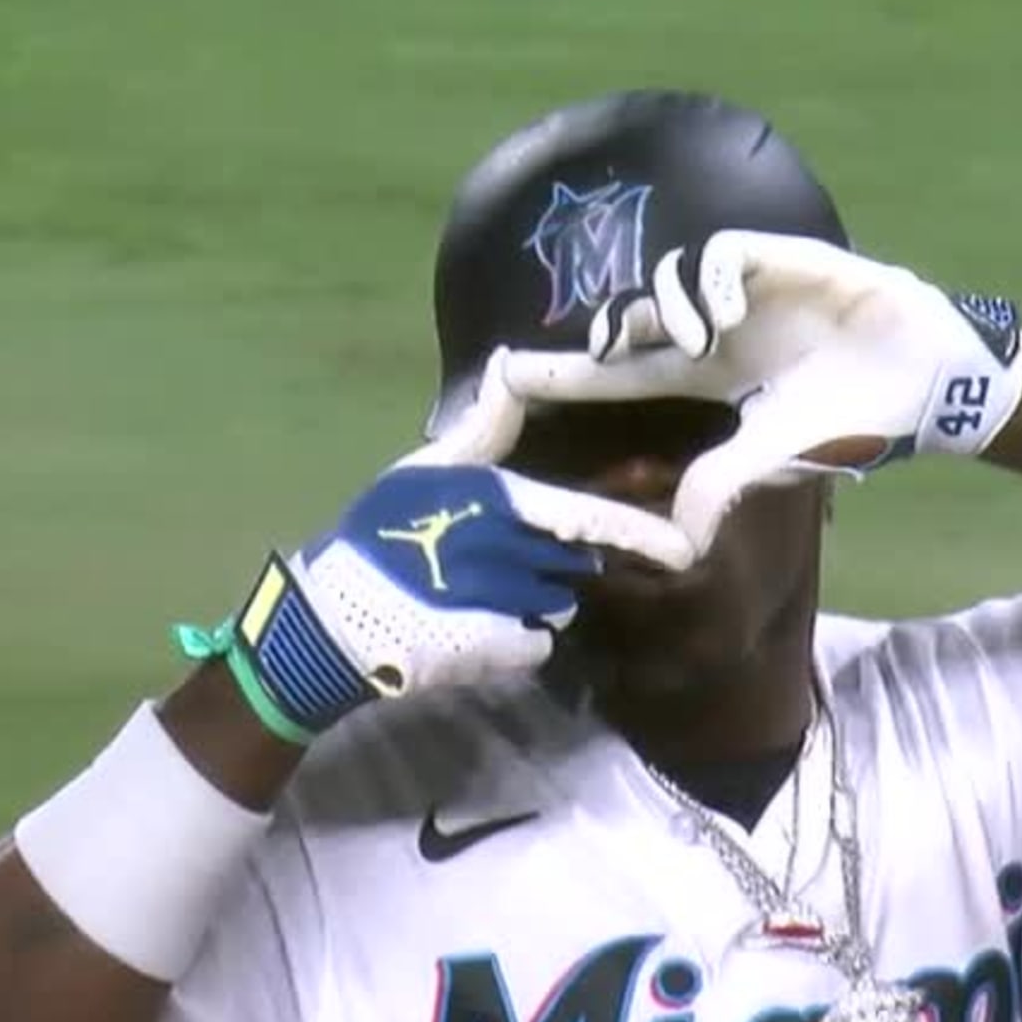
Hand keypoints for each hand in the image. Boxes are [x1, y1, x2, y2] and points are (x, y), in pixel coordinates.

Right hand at [207, 352, 697, 737]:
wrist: (338, 619)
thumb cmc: (379, 534)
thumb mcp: (424, 469)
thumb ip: (481, 429)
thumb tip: (510, 368)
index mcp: (503, 505)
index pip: (586, 519)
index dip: (637, 533)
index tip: (683, 549)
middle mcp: (518, 558)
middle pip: (575, 563)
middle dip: (560, 561)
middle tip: (505, 560)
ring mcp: (514, 610)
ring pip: (555, 601)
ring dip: (535, 596)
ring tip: (479, 591)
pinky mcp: (504, 653)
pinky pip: (534, 640)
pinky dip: (516, 635)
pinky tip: (474, 626)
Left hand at [498, 231, 1021, 554]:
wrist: (923, 379)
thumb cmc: (852, 419)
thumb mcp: (773, 459)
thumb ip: (720, 485)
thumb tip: (676, 542)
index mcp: (705, 378)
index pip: (620, 373)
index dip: (566, 374)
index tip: (505, 374)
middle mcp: (713, 332)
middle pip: (629, 321)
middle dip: (599, 334)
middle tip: (586, 355)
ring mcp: (743, 293)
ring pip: (666, 283)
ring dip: (667, 312)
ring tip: (701, 343)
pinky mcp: (778, 260)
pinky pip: (719, 255)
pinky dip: (713, 284)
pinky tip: (729, 317)